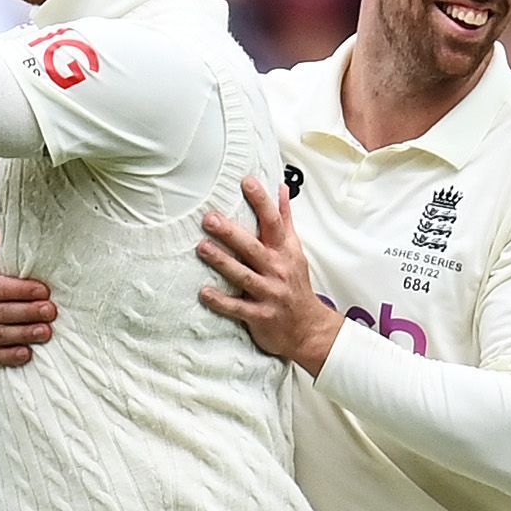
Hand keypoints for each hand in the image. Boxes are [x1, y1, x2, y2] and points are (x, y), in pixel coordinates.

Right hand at [0, 230, 56, 369]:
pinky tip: (26, 354)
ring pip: (1, 334)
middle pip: (4, 312)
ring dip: (24, 334)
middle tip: (51, 312)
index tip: (44, 291)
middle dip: (29, 312)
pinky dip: (10, 356)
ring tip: (45, 332)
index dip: (23, 290)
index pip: (1, 288)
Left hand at [197, 176, 343, 374]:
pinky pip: (238, 308)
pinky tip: (204, 292)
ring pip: (243, 276)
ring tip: (202, 248)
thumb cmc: (295, 284)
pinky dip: (221, 301)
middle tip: (209, 218)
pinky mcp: (260, 315)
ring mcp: (269, 293)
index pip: (273, 222)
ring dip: (223, 262)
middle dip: (231, 233)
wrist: (308, 329)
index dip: (261, 201)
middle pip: (253, 248)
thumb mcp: (293, 250)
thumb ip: (284, 220)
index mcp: (284, 251)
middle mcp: (277, 270)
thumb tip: (281, 188)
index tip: (246, 181)